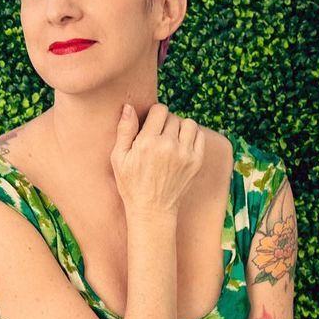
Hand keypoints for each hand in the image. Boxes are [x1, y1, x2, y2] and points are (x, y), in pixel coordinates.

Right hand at [111, 101, 205, 216]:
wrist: (152, 211)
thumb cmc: (132, 185)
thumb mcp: (119, 159)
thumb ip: (124, 131)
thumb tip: (128, 107)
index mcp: (148, 142)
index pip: (159, 110)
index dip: (154, 117)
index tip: (150, 128)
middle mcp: (168, 146)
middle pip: (173, 117)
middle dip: (165, 124)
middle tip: (159, 139)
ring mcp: (185, 154)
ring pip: (188, 124)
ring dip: (180, 128)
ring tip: (172, 141)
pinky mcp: (196, 162)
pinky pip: (199, 136)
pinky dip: (193, 137)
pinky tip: (182, 147)